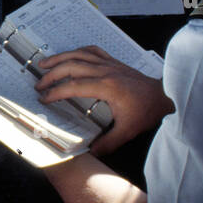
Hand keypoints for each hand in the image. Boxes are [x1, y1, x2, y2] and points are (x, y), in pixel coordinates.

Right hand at [34, 46, 173, 156]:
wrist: (164, 95)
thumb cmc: (147, 110)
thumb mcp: (128, 130)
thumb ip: (109, 142)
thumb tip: (92, 152)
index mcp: (107, 87)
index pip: (74, 86)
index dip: (56, 92)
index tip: (44, 99)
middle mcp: (105, 71)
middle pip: (71, 67)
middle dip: (52, 75)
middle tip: (39, 85)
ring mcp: (109, 64)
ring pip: (78, 55)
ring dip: (59, 58)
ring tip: (44, 64)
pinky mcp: (113, 62)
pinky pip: (91, 51)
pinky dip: (77, 51)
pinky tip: (69, 56)